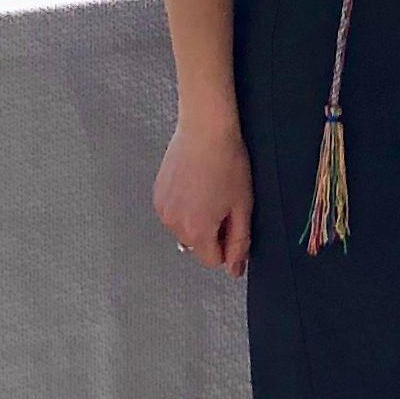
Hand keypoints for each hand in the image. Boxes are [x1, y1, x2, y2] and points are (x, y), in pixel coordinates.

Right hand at [155, 116, 253, 275]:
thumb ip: (239, 242)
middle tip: (224, 202)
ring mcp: (162, 209)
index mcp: (197, 231)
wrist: (205, 129)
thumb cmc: (228, 162)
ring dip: (197, 220)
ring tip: (209, 190)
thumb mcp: (242, 206)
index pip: (212, 260)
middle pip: (197, 245)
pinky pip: (173, 213)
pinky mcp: (157, 195)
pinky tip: (196, 185)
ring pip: (184, 229)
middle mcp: (174, 224)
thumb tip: (234, 269)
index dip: (227, 246)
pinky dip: (185, 206)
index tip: (233, 223)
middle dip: (212, 232)